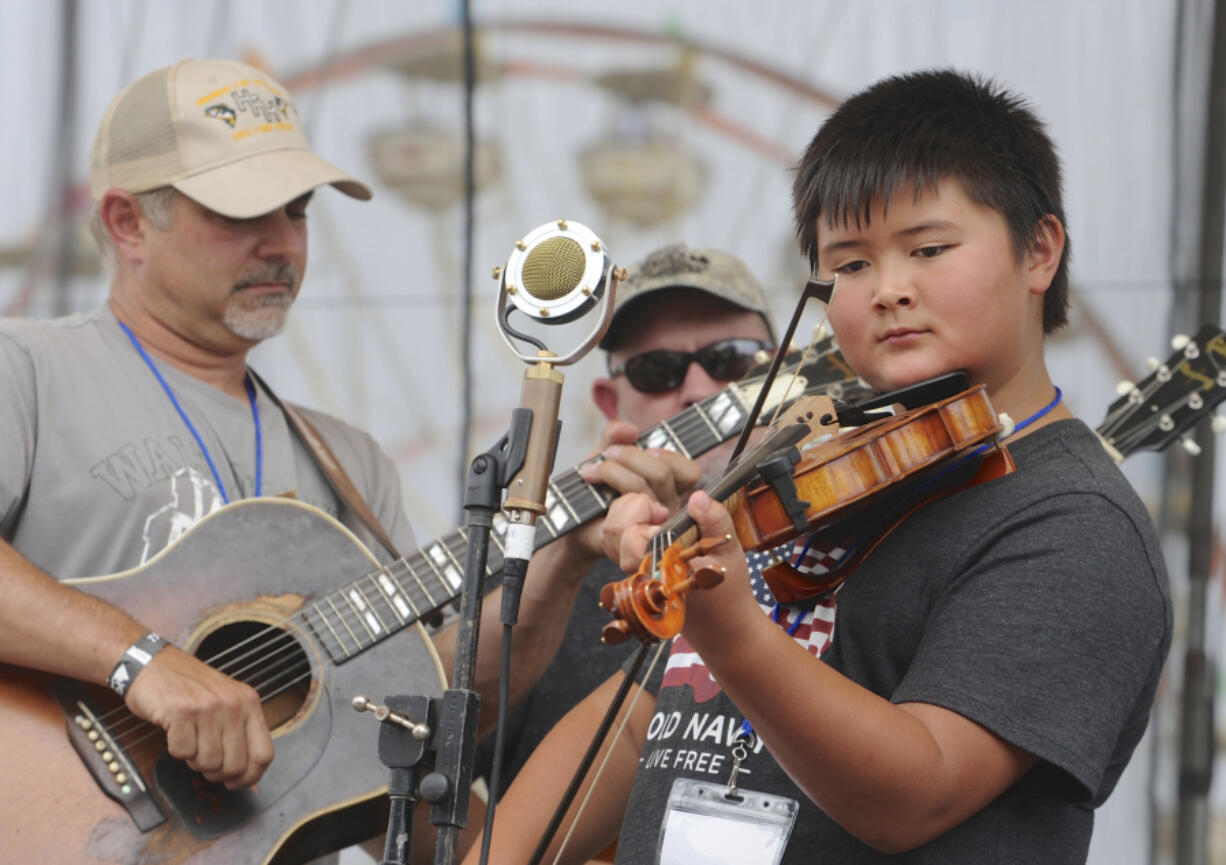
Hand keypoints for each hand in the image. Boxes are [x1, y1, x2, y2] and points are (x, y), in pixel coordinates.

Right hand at [124, 646, 273, 787]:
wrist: (153, 665)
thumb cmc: (189, 688)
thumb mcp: (227, 701)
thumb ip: (240, 731)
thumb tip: (248, 775)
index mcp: (250, 703)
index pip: (263, 754)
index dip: (250, 777)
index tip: (236, 782)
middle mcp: (233, 704)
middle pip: (235, 765)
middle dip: (217, 773)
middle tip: (204, 761)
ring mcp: (207, 707)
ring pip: (208, 762)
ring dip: (194, 760)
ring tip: (190, 740)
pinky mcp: (181, 712)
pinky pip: (181, 753)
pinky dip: (176, 750)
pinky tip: (175, 732)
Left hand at [574, 420, 701, 557]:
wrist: (576, 522)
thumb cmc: (597, 488)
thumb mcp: (605, 453)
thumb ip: (616, 436)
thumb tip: (630, 429)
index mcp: (669, 488)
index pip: (690, 472)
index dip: (669, 455)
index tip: (644, 445)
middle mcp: (667, 508)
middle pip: (663, 475)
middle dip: (632, 456)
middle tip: (608, 454)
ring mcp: (651, 527)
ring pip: (642, 489)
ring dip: (614, 472)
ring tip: (592, 470)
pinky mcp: (630, 538)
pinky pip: (626, 510)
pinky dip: (609, 491)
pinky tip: (595, 492)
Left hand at [607, 489, 756, 632]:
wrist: (720, 624)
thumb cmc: (726, 587)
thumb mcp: (729, 549)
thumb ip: (714, 520)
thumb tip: (696, 497)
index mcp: (662, 569)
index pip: (630, 537)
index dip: (642, 516)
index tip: (663, 514)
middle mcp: (641, 573)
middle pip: (612, 531)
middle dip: (633, 509)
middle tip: (659, 512)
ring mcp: (633, 573)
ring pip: (609, 534)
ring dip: (629, 514)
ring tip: (656, 516)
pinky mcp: (631, 569)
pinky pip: (614, 542)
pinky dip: (627, 523)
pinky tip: (650, 523)